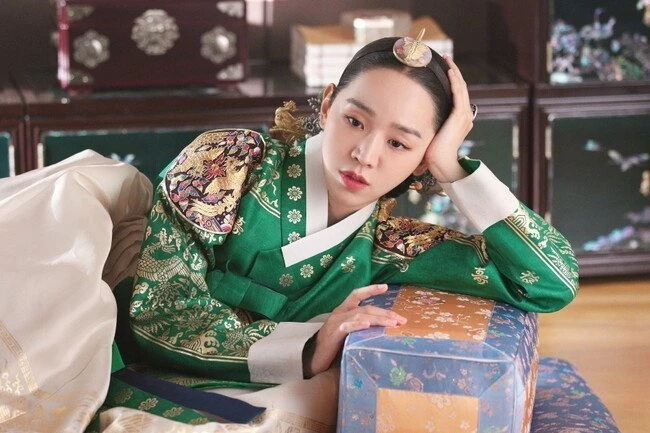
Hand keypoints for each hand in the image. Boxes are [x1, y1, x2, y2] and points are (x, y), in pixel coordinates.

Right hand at [303, 284, 406, 377]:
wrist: (313, 362)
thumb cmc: (332, 350)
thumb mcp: (347, 336)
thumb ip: (359, 330)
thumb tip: (382, 332)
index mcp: (342, 312)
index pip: (356, 295)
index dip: (370, 289)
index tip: (385, 287)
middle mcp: (339, 314)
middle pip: (365, 308)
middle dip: (384, 312)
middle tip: (400, 320)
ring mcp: (335, 323)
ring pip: (360, 316)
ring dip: (378, 319)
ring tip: (392, 323)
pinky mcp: (332, 334)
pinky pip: (347, 326)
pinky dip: (358, 324)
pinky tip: (368, 325)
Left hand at [423, 56, 474, 182]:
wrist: (440, 165)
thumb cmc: (431, 154)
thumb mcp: (428, 134)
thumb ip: (425, 125)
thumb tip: (409, 119)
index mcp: (458, 119)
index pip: (455, 94)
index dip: (450, 80)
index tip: (441, 68)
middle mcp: (463, 115)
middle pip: (460, 87)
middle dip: (452, 72)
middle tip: (445, 58)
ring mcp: (463, 115)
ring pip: (460, 87)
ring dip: (454, 72)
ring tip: (447, 59)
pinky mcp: (459, 116)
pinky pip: (458, 93)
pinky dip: (455, 81)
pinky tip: (449, 71)